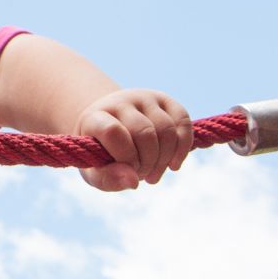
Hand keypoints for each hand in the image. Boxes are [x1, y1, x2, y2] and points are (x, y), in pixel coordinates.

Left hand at [75, 89, 191, 191]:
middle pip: (144, 132)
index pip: (113, 132)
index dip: (125, 157)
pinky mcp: (165, 100)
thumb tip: (132, 181)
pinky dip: (183, 147)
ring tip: (153, 174)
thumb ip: (107, 178)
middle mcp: (119, 101)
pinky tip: (173, 164)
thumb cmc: (101, 153)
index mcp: (94, 117)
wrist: (110, 129)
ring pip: (166, 129)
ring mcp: (143, 98)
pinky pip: (183, 121)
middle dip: (148, 163)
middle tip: (142, 175)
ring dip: (164, 159)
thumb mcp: (95, 171)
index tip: (126, 170)